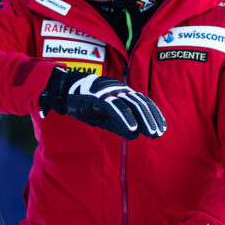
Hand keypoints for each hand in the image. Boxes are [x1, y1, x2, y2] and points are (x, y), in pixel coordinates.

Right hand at [38, 68, 166, 138]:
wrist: (64, 92)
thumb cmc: (85, 104)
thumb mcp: (104, 118)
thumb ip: (120, 125)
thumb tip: (136, 134)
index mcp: (122, 93)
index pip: (143, 102)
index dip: (154, 115)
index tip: (160, 129)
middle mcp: (118, 90)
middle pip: (140, 103)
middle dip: (151, 119)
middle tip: (156, 134)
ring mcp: (108, 91)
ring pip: (131, 104)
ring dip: (142, 119)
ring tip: (149, 133)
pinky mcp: (98, 96)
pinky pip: (115, 107)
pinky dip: (125, 117)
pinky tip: (132, 128)